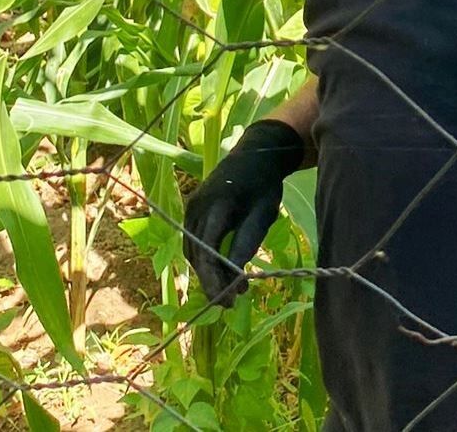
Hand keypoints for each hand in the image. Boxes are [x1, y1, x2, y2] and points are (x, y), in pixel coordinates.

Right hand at [183, 119, 304, 305]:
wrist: (256, 154)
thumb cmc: (264, 185)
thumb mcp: (262, 215)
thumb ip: (246, 243)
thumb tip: (235, 276)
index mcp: (215, 207)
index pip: (207, 252)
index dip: (214, 279)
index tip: (228, 300)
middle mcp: (196, 208)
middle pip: (196, 255)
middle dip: (212, 281)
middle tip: (233, 301)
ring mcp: (192, 208)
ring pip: (193, 250)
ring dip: (208, 272)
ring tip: (232, 290)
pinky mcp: (193, 209)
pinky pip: (194, 240)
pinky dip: (206, 258)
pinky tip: (223, 270)